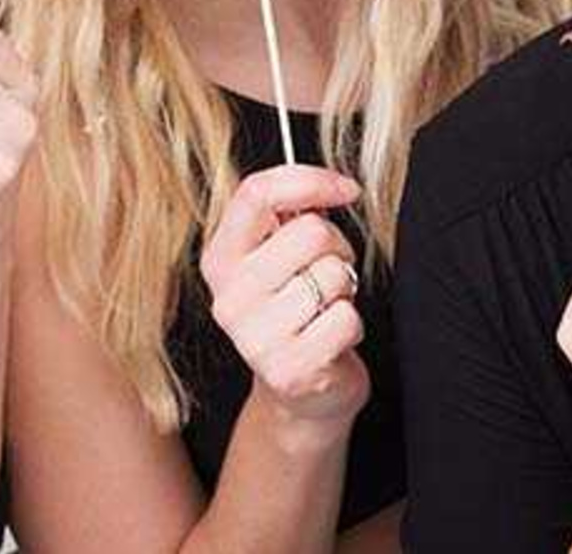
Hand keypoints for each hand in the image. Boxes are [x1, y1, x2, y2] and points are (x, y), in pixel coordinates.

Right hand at [200, 165, 367, 437]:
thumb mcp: (278, 255)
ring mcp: (254, 337)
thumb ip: (290, 213)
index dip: (311, 180)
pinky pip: (345, 318)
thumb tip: (334, 186)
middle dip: (337, 246)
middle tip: (329, 270)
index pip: (257, 193)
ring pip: (332, 274)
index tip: (345, 189)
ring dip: (344, 289)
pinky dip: (351, 324)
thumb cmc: (296, 308)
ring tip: (325, 306)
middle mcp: (229, 296)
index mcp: (220, 258)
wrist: (299, 392)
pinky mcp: (288, 370)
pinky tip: (330, 337)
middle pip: (310, 232)